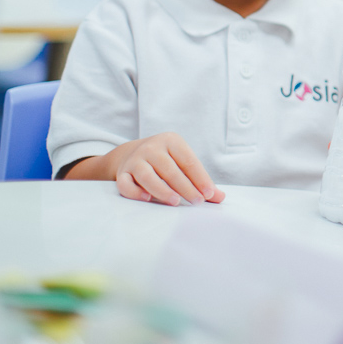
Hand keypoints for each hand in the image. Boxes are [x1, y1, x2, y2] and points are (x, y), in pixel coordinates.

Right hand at [108, 132, 224, 205]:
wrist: (131, 153)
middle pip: (170, 170)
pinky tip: (147, 199)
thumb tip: (220, 198)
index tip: (210, 194)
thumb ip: (200, 179)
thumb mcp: (183, 162)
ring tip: (175, 202)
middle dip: (186, 187)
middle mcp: (152, 148)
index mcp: (171, 141)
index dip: (200, 178)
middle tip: (198, 202)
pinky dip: (135, 192)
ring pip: (147, 176)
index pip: (189, 161)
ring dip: (162, 190)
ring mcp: (135, 160)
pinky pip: (125, 184)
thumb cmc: (166, 161)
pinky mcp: (122, 173)